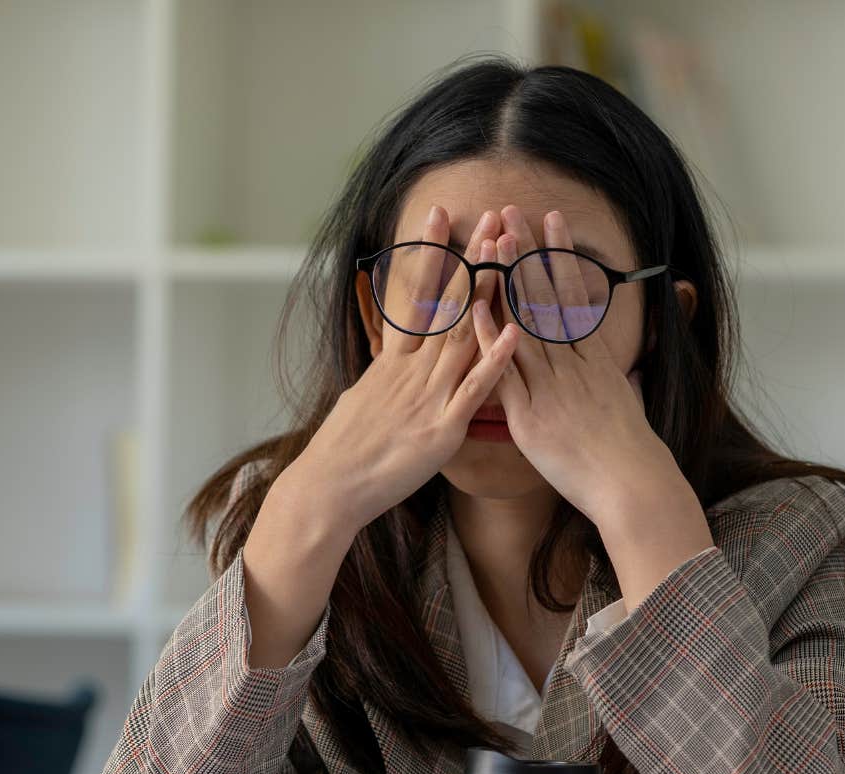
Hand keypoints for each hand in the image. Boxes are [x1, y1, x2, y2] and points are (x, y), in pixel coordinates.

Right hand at [285, 204, 519, 537]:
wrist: (329, 488)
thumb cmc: (344, 451)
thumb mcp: (363, 398)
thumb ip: (386, 376)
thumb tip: (391, 360)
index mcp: (393, 362)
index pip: (415, 294)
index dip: (429, 252)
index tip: (440, 214)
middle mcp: (411, 370)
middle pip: (447, 303)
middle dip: (471, 258)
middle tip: (490, 216)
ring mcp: (428, 395)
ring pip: (464, 334)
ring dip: (489, 292)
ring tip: (508, 253)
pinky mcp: (442, 428)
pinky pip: (474, 389)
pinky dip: (495, 360)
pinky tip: (514, 331)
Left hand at [487, 206, 713, 604]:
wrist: (630, 485)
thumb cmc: (630, 452)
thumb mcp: (627, 403)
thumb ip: (615, 380)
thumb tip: (622, 369)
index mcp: (594, 358)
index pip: (573, 294)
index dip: (559, 256)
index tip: (550, 221)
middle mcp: (571, 364)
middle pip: (546, 297)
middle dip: (528, 252)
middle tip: (512, 212)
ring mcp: (550, 386)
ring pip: (524, 322)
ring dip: (507, 280)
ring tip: (492, 241)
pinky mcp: (529, 414)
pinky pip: (505, 369)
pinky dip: (489, 337)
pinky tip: (474, 307)